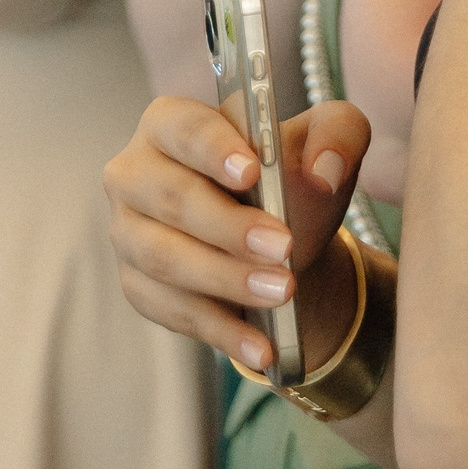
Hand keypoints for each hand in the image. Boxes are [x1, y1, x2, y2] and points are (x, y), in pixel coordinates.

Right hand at [104, 94, 369, 375]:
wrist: (280, 241)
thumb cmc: (292, 177)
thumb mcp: (328, 140)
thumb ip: (338, 134)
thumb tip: (325, 170)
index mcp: (170, 122)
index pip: (184, 129)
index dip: (214, 149)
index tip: (252, 170)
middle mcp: (135, 173)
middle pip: (172, 198)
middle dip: (229, 226)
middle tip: (283, 245)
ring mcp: (129, 234)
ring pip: (168, 260)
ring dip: (227, 280)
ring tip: (283, 291)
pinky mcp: (138, 287)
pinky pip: (174, 312)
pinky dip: (221, 330)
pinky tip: (260, 346)